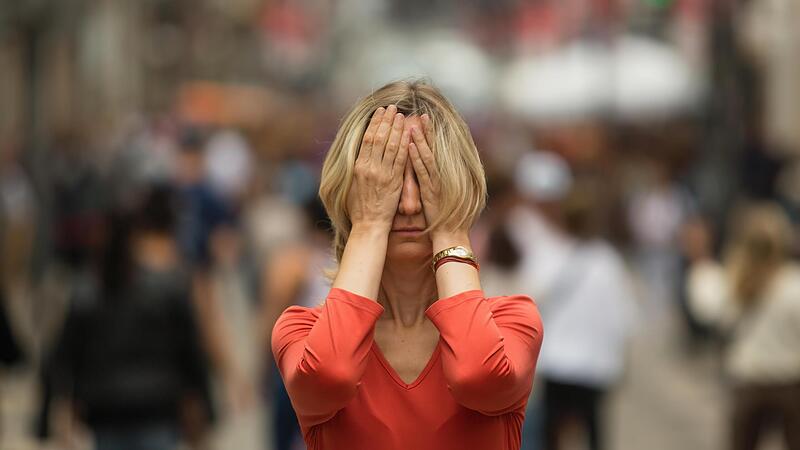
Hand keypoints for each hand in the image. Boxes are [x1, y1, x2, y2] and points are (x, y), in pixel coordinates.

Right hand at [347, 104, 409, 231]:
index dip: (374, 123)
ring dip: (396, 128)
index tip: (380, 112)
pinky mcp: (394, 181)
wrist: (368, 225)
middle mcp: (368, 167)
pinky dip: (404, 144)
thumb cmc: (360, 208)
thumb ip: (358, 167)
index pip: (366, 138)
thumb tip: (360, 154)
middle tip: (392, 107)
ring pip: (389, 145)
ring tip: (401, 115)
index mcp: (358, 166)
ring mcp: (381, 173)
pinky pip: (400, 159)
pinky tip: (409, 134)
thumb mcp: (352, 184)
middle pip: (378, 137)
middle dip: (386, 120)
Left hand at [409, 114, 442, 228]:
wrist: (450, 233)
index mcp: (444, 176)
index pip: (437, 151)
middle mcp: (442, 176)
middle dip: (427, 131)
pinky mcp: (431, 190)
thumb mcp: (444, 195)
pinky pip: (422, 170)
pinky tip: (410, 145)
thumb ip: (440, 181)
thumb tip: (439, 169)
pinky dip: (416, 157)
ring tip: (412, 124)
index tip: (425, 120)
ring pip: (428, 155)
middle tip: (421, 114)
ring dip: (420, 139)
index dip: (431, 135)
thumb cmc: (446, 216)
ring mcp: (437, 181)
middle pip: (434, 148)